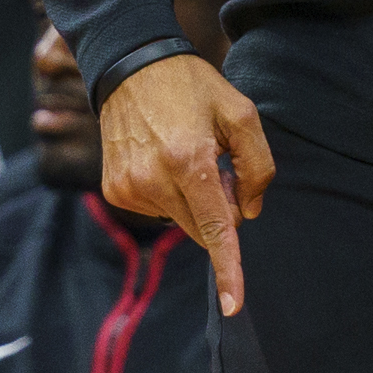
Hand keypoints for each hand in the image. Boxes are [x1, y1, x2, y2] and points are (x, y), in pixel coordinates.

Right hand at [97, 53, 273, 315]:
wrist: (130, 65)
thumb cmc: (192, 86)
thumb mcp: (241, 112)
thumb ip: (257, 166)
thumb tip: (248, 213)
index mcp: (189, 160)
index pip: (216, 227)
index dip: (229, 269)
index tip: (233, 307)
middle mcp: (154, 180)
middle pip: (204, 228)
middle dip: (220, 208)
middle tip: (218, 163)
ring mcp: (129, 187)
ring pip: (181, 220)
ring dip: (193, 199)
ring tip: (185, 152)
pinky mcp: (115, 190)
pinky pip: (156, 210)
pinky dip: (168, 193)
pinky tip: (162, 157)